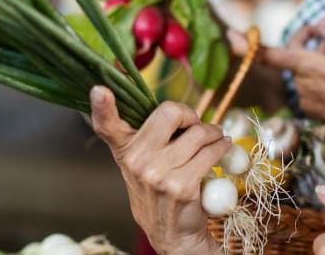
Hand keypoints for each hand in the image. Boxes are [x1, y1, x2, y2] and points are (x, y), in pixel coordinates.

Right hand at [89, 86, 226, 254]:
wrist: (173, 235)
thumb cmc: (162, 193)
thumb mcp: (144, 166)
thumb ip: (149, 139)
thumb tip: (174, 110)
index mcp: (125, 152)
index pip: (107, 126)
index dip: (102, 106)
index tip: (101, 89)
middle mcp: (137, 161)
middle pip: (170, 112)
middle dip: (191, 114)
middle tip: (198, 125)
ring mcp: (158, 174)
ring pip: (199, 133)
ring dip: (215, 134)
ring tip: (216, 139)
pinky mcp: (182, 185)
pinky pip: (212, 152)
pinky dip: (223, 147)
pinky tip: (224, 149)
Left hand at [234, 19, 324, 130]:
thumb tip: (319, 25)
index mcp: (308, 66)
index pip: (270, 55)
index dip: (248, 46)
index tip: (230, 35)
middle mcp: (301, 84)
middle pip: (291, 57)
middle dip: (304, 44)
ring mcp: (307, 100)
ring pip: (303, 73)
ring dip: (315, 64)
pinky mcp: (314, 111)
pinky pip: (311, 88)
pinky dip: (322, 81)